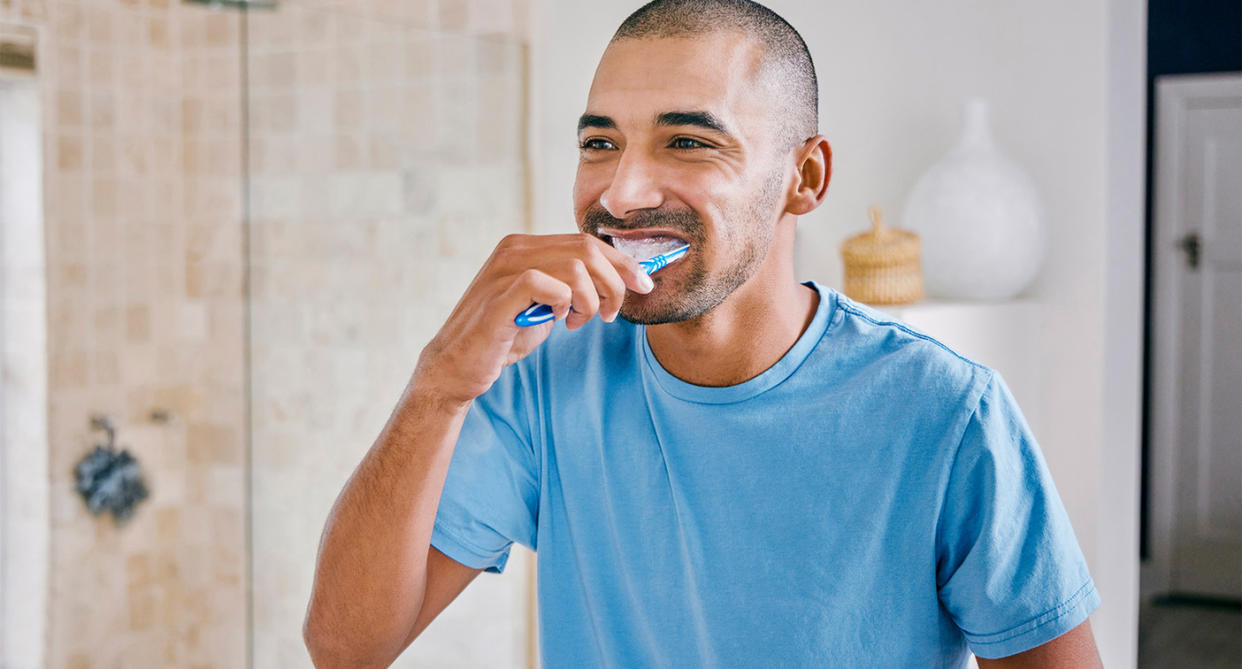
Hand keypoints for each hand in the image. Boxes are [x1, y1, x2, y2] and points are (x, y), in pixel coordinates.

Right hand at [413, 233, 652, 405]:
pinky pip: (550, 286)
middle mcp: (513, 249)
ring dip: (591, 300)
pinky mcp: (500, 296)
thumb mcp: (545, 304)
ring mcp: (504, 270)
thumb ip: (571, 286)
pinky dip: (565, 305)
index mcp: (525, 246)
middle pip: (587, 249)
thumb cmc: (503, 336)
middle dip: (615, 281)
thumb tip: (618, 280)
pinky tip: (558, 321)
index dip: (622, 262)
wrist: (457, 367)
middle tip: (613, 313)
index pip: (586, 241)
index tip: (643, 284)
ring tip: (579, 322)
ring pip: (576, 267)